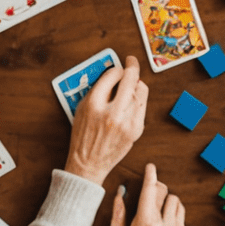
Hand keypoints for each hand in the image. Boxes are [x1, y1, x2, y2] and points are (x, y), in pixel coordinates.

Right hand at [64, 55, 146, 184]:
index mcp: (93, 105)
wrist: (88, 164)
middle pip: (130, 78)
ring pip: (141, 90)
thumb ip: (97, 90)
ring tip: (131, 85)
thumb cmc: (83, 135)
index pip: (112, 75)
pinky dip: (139, 99)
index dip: (117, 68)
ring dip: (137, 84)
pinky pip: (143, 105)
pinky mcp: (136, 129)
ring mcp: (126, 121)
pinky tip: (132, 100)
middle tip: (131, 62)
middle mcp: (111, 112)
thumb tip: (114, 73)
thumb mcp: (81, 109)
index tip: (119, 67)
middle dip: (132, 66)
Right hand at [106, 163, 186, 225]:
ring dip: (167, 203)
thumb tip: (120, 194)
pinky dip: (173, 217)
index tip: (151, 167)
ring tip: (157, 214)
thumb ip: (117, 217)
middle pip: (165, 193)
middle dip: (158, 190)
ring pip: (176, 203)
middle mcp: (163, 225)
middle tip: (151, 194)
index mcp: (144, 224)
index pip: (150, 191)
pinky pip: (181, 218)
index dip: (150, 176)